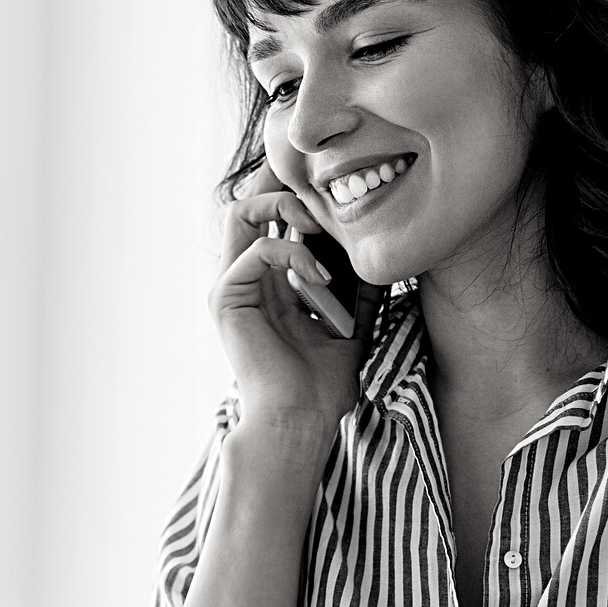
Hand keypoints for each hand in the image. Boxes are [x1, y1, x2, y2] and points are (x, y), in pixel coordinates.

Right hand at [212, 164, 383, 434]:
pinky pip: (257, 250)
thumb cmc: (322, 383)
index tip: (338, 196)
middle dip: (286, 187)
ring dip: (284, 207)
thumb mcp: (352, 322)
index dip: (299, 194)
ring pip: (241, 211)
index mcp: (268, 280)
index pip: (271, 214)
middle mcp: (244, 277)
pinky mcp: (226, 298)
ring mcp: (231, 286)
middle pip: (249, 200)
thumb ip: (359, 287)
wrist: (301, 420)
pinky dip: (293, 252)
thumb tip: (381, 252)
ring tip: (320, 225)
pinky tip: (321, 275)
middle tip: (326, 199)